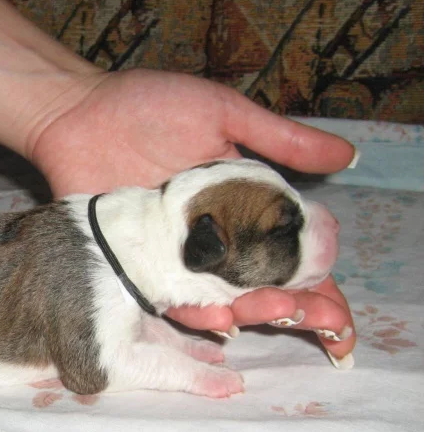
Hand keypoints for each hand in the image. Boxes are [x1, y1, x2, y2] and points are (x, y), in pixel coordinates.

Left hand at [29, 69, 355, 361]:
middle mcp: (213, 240)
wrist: (80, 113)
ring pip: (223, 300)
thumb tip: (350, 157)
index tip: (342, 312)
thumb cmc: (149, 107)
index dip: (319, 282)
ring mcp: (176, 257)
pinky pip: (170, 299)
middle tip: (327, 323)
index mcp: (241, 206)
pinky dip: (198, 312)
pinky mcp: (139, 266)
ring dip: (255, 312)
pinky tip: (225, 318)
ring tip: (283, 313)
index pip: (290, 254)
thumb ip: (280, 140)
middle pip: (263, 286)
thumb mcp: (224, 115)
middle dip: (299, 308)